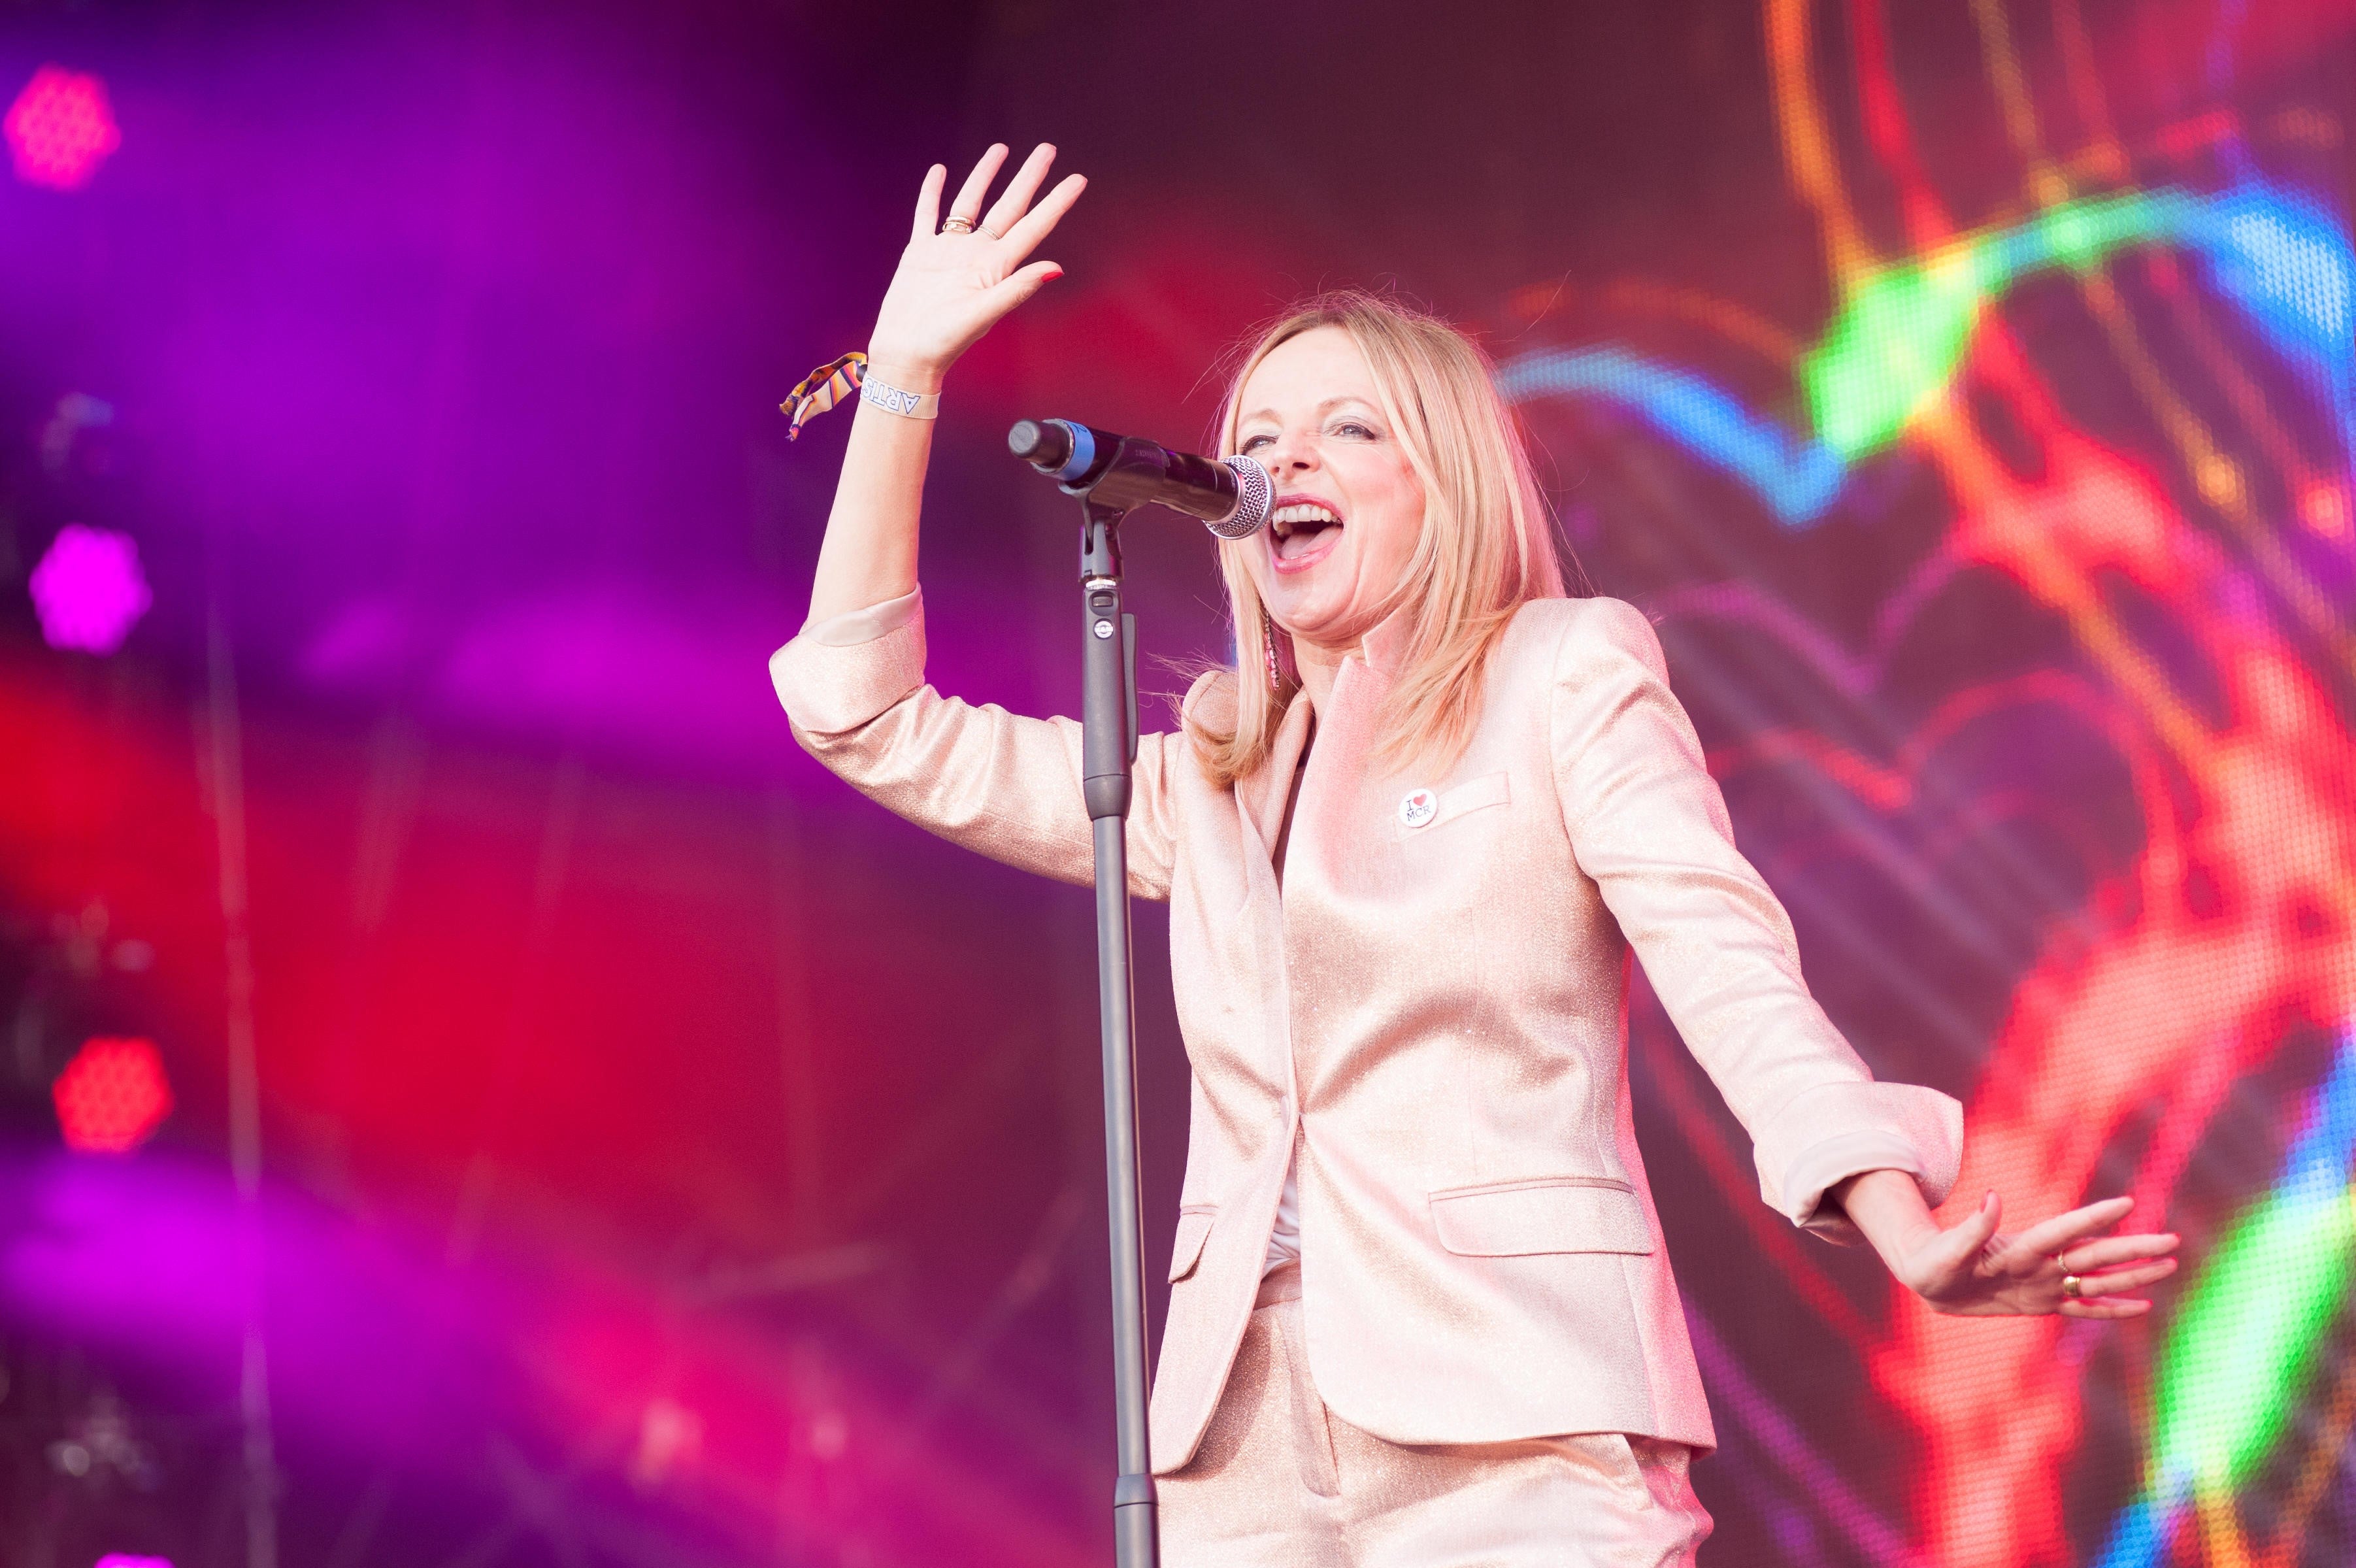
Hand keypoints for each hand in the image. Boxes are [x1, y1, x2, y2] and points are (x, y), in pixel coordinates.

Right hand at [866, 143, 1085, 390]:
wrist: (905, 355)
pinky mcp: (921, 253)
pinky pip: (929, 214)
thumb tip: (1056, 268)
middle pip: (1009, 206)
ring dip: (985, 176)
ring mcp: (949, 251)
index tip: (1078, 179)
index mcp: (996, 267)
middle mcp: (977, 255)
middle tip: (1048, 148)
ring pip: (971, 203)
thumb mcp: (983, 314)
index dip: (1057, 203)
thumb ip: (1017, 288)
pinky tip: (940, 172)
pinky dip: (933, 193)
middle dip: (1029, 177)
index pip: (1034, 227)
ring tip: (1000, 149)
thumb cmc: (944, 342)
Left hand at [1889, 1190, 2179, 1317]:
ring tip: (2170, 1265)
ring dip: (2132, 1274)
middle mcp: (2039, 1263)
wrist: (1927, 1277)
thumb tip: (1992, 1195)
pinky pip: (2082, 1307)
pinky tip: (2142, 1306)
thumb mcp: (1947, 1249)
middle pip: (2094, 1254)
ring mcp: (2043, 1282)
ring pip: (2097, 1278)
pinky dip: (2111, 1308)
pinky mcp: (2040, 1303)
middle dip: (2132, 1247)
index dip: (2092, 1218)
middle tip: (2173, 1239)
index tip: (2126, 1203)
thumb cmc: (1932, 1261)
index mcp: (2018, 1248)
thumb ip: (1974, 1227)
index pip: (2063, 1231)